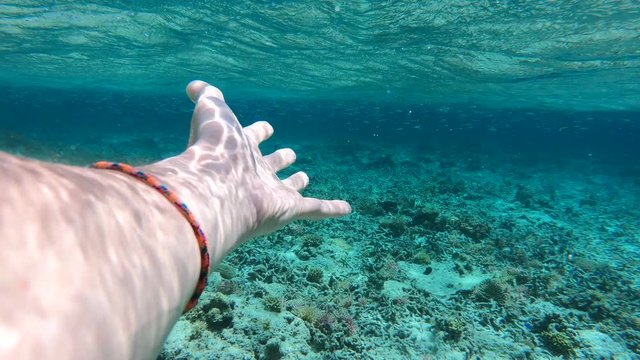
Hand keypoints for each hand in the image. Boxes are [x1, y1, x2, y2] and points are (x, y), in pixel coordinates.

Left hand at [142, 81, 350, 262]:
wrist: (218, 187)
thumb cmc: (215, 148)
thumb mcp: (212, 111)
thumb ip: (207, 96)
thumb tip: (193, 85)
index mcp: (240, 151)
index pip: (251, 138)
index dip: (258, 132)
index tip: (267, 127)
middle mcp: (255, 173)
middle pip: (270, 165)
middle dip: (278, 160)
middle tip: (288, 154)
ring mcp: (272, 193)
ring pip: (288, 188)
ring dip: (296, 183)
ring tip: (304, 177)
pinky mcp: (289, 209)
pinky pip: (316, 209)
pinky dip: (331, 209)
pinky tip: (345, 209)